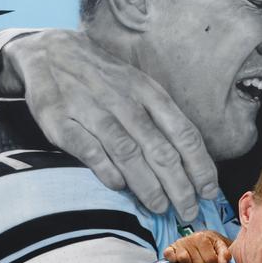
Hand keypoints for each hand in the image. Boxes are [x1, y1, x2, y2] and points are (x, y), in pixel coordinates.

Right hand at [0, 29, 218, 220]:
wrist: (51, 49)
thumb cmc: (105, 77)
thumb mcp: (140, 87)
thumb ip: (162, 121)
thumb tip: (188, 165)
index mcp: (150, 93)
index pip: (184, 134)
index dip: (199, 166)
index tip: (210, 192)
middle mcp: (125, 101)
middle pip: (160, 149)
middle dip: (179, 185)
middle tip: (189, 212)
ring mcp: (92, 110)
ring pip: (128, 152)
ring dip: (147, 184)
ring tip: (161, 208)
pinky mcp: (60, 119)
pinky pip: (88, 149)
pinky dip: (105, 169)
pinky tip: (119, 188)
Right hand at [163, 230, 231, 262]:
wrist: (204, 239)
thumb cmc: (213, 245)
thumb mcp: (222, 247)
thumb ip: (225, 255)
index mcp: (202, 237)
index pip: (210, 259)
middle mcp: (189, 238)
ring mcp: (179, 244)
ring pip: (183, 259)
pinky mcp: (170, 249)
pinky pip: (168, 254)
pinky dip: (172, 258)